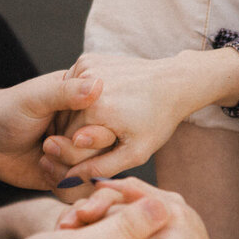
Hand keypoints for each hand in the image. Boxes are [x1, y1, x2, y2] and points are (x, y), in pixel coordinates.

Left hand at [0, 71, 103, 188]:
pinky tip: (42, 168)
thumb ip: (67, 93)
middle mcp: (85, 129)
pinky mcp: (67, 174)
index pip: (110, 123)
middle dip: (76, 153)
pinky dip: (59, 181)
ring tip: (43, 155)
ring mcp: (77, 153)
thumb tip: (99, 84)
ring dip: (66, 168)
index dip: (96, 135)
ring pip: (92, 172)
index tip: (74, 135)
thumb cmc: (6, 110)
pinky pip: (77, 187)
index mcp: (84, 104)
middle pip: (104, 151)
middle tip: (48, 145)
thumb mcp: (37, 97)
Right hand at [7, 192, 169, 238]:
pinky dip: (79, 221)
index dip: (124, 209)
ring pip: (113, 218)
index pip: (150, 230)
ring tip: (64, 228)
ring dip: (86, 214)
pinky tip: (61, 230)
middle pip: (133, 222)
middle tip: (75, 221)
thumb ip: (129, 227)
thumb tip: (166, 209)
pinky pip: (97, 225)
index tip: (95, 212)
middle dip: (101, 212)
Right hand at [39, 48, 238, 186]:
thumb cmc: (158, 119)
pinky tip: (105, 100)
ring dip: (78, 115)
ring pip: (66, 104)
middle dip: (79, 133)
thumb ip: (101, 167)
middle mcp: (86, 85)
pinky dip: (81, 97)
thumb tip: (69, 179)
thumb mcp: (135, 152)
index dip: (84, 151)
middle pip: (65, 122)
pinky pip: (73, 87)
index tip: (104, 147)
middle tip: (107, 133)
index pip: (68, 142)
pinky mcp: (87, 59)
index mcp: (96, 110)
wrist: (173, 82)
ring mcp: (85, 67)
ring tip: (108, 116)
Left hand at [55, 178, 229, 238]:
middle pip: (111, 220)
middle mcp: (169, 232)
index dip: (94, 202)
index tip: (79, 213)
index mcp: (173, 208)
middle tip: (70, 228)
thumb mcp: (178, 214)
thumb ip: (144, 194)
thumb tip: (103, 182)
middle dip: (87, 223)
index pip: (119, 195)